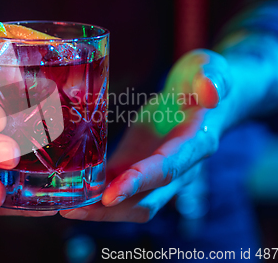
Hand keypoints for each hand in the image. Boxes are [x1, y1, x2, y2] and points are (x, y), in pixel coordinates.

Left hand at [61, 49, 232, 221]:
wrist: (201, 94)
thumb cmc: (202, 79)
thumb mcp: (209, 68)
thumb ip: (211, 77)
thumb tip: (211, 94)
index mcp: (196, 143)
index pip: (167, 169)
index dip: (139, 182)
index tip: (109, 195)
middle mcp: (181, 168)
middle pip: (147, 200)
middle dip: (111, 209)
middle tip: (72, 209)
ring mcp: (160, 172)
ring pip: (134, 203)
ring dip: (101, 210)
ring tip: (66, 207)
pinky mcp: (142, 166)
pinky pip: (121, 188)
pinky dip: (99, 195)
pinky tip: (73, 194)